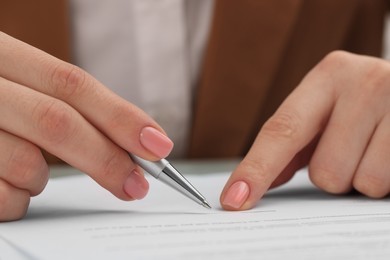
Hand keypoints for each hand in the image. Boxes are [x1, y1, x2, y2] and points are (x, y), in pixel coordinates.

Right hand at [0, 32, 172, 220]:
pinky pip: (2, 196)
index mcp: (0, 55)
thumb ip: (61, 104)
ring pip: (26, 165)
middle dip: (106, 158)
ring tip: (32, 173)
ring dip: (42, 179)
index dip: (120, 116)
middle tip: (136, 185)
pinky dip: (16, 199)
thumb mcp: (16, 84)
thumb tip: (130, 140)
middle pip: (58, 122)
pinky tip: (5, 184)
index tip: (157, 144)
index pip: (72, 84)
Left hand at [220, 51, 389, 209]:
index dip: (255, 170)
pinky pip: (388, 186)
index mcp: (328, 75)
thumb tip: (249, 182)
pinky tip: (389, 154)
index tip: (233, 200)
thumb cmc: (364, 107)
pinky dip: (388, 181)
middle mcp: (364, 81)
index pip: (281, 131)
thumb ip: (289, 145)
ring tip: (376, 151)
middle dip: (335, 174)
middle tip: (352, 151)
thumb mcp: (327, 114)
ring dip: (364, 178)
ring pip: (361, 183)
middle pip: (324, 171)